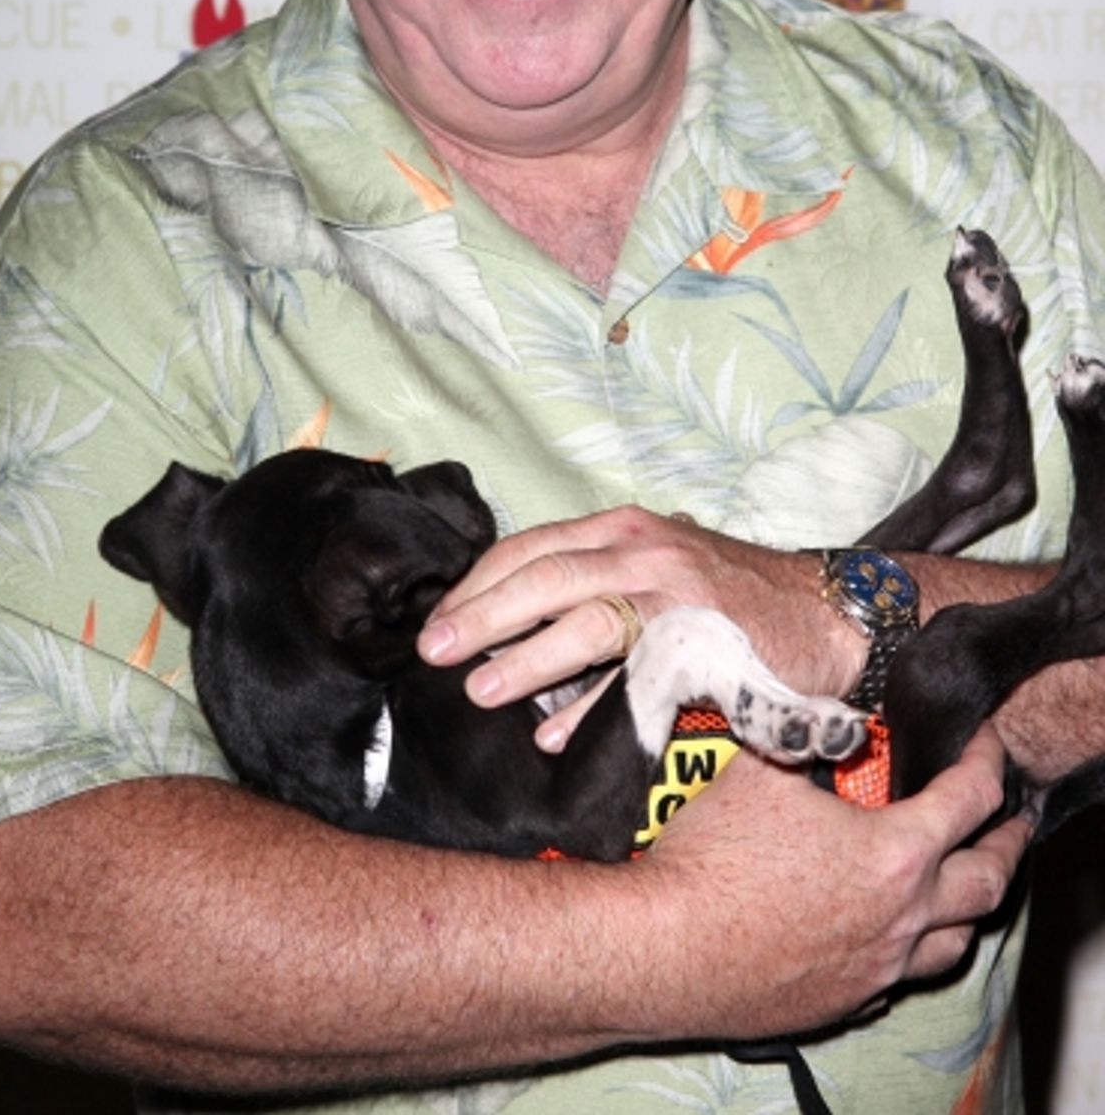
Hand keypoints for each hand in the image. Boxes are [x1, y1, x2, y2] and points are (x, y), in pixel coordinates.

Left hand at [417, 506, 863, 744]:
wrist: (827, 608)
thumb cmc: (730, 593)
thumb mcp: (657, 562)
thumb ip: (595, 577)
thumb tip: (510, 621)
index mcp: (623, 529)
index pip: (531, 546)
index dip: (479, 584)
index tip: (440, 620)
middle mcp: (644, 550)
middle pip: (545, 577)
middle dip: (483, 616)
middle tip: (436, 652)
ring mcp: (675, 594)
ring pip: (587, 619)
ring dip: (526, 659)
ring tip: (482, 690)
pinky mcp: (706, 643)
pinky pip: (636, 677)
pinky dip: (590, 708)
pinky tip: (552, 735)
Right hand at [638, 722, 1031, 1038]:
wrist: (666, 945)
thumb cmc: (714, 854)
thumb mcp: (762, 764)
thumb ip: (806, 728)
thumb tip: (826, 704)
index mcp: (895, 854)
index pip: (969, 798)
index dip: (984, 759)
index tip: (982, 740)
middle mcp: (902, 918)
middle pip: (987, 880)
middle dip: (1006, 840)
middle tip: (1008, 817)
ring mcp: (878, 969)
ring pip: (956, 942)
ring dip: (969, 903)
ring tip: (963, 878)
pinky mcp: (845, 1001)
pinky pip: (903, 978)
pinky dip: (914, 948)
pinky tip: (892, 930)